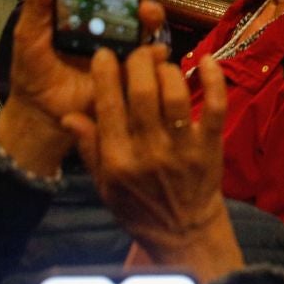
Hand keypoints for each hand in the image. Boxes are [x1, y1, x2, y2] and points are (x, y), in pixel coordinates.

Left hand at [0, 0, 169, 177]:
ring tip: (147, 15)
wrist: (39, 112)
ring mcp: (121, 47)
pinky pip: (148, 60)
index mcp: (84, 10)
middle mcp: (108, 24)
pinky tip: (154, 51)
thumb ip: (37, 4)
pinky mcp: (128, 72)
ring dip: (152, 14)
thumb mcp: (29, 33)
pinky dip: (156, 54)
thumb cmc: (33, 69)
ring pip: (146, 25)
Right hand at [64, 44, 241, 283]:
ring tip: (162, 62)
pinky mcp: (210, 146)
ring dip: (168, 70)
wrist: (184, 232)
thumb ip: (88, 148)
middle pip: (143, 94)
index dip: (105, 74)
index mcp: (117, 160)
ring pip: (175, 96)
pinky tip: (205, 61)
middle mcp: (149, 152)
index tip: (105, 53)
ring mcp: (182, 149)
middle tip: (137, 51)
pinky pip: (215, 106)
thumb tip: (68, 115)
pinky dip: (213, 80)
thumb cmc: (139, 206)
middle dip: (138, 62)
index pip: (108, 107)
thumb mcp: (104, 185)